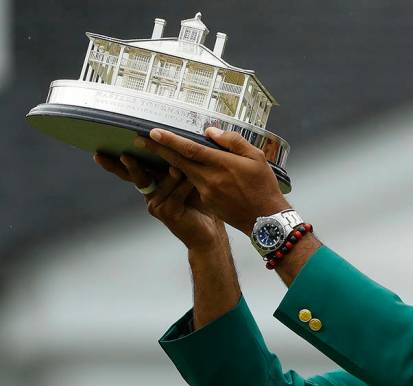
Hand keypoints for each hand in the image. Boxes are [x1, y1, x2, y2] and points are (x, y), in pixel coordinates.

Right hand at [93, 153, 225, 250]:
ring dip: (178, 174)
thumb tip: (174, 142)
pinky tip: (195, 185)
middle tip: (125, 155)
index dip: (115, 162)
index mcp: (153, 184)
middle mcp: (150, 194)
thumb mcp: (188, 180)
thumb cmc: (200, 203)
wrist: (209, 232)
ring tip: (188, 173)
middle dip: (131, 165)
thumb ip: (179, 165)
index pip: (132, 170)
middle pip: (137, 175)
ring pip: (165, 179)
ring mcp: (156, 204)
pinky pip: (176, 192)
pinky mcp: (167, 212)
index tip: (99, 153)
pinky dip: (186, 186)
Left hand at [134, 127, 290, 235]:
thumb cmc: (264, 187)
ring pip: (185, 174)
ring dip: (171, 163)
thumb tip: (210, 133)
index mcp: (222, 166)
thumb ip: (232, 142)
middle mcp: (210, 180)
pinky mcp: (208, 203)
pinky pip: (195, 186)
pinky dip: (187, 177)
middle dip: (159, 150)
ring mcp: (207, 194)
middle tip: (141, 140)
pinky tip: (185, 171)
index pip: (190, 150)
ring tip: (160, 152)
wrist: (266, 220)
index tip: (153, 132)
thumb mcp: (257, 158)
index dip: (170, 140)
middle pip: (179, 162)